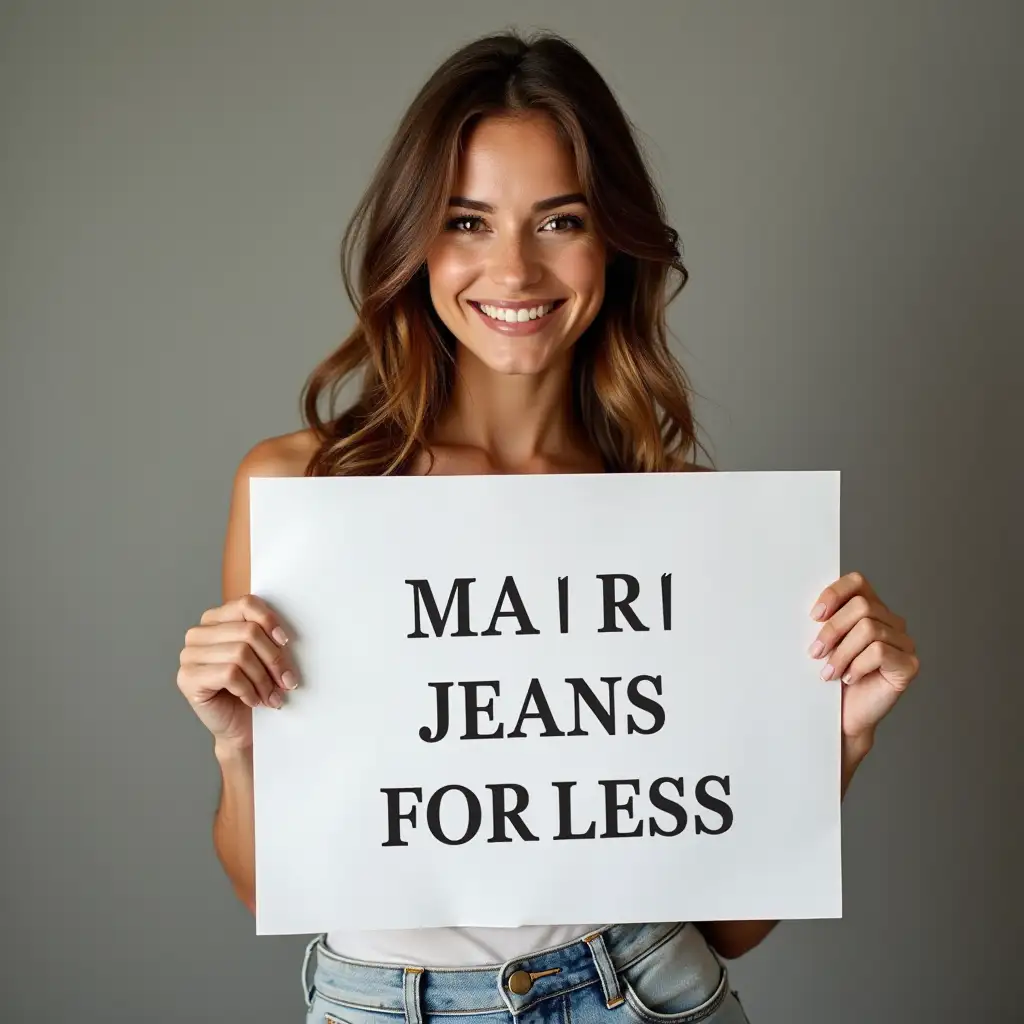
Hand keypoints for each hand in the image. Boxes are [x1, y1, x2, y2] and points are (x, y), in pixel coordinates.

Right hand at [176, 594, 298, 750]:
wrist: (240, 728)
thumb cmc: (254, 689)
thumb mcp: (263, 656)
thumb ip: (267, 636)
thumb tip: (283, 636)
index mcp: (216, 619)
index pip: (246, 604)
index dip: (269, 621)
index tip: (285, 641)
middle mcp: (198, 633)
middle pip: (248, 632)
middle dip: (274, 659)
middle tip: (287, 681)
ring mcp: (189, 655)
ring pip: (240, 654)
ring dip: (264, 679)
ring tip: (273, 695)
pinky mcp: (187, 678)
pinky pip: (229, 674)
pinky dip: (249, 690)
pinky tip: (254, 700)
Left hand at [807, 572, 919, 744]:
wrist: (844, 716)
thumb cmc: (832, 677)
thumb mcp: (824, 643)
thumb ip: (824, 622)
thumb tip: (812, 610)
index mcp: (870, 609)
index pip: (857, 582)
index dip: (834, 593)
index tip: (814, 616)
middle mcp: (891, 621)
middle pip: (862, 607)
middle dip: (832, 630)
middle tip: (814, 652)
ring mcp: (904, 642)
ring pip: (869, 630)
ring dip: (841, 653)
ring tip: (828, 672)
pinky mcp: (909, 664)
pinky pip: (880, 652)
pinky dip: (858, 665)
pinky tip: (850, 678)